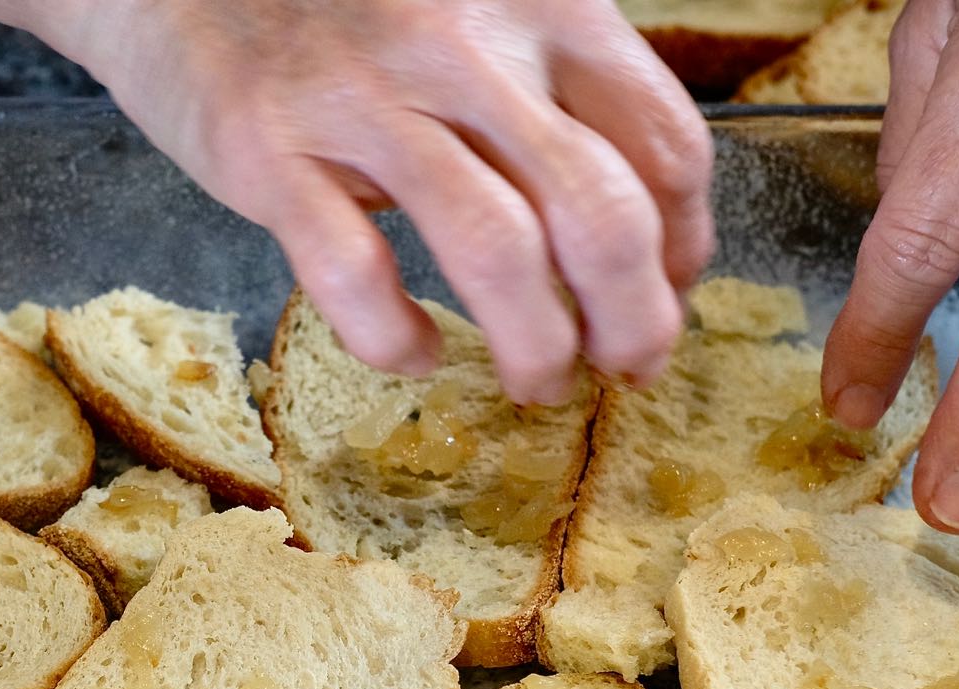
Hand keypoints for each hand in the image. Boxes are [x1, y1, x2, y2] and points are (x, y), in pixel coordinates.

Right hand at [0, 0, 713, 404]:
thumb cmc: (346, 9)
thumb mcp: (478, 16)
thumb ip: (558, 98)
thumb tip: (647, 235)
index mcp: (541, 3)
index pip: (663, 143)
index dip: (686, 245)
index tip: (668, 295)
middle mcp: (466, 44)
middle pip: (599, 212)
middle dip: (634, 319)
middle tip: (625, 367)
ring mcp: (366, 99)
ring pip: (498, 253)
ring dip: (537, 346)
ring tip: (537, 381)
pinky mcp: (272, 150)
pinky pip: (357, 276)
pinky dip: (396, 338)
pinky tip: (410, 351)